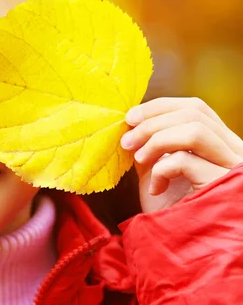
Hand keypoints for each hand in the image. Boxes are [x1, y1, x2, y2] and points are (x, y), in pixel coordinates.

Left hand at [120, 97, 242, 212]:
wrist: (178, 251)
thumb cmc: (170, 210)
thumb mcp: (157, 169)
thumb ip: (151, 144)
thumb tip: (132, 119)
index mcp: (220, 144)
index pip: (196, 107)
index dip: (159, 106)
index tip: (130, 117)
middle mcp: (234, 151)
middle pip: (194, 112)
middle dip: (152, 121)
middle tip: (126, 140)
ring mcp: (232, 168)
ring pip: (194, 130)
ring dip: (156, 139)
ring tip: (138, 159)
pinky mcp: (223, 185)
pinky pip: (187, 161)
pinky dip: (161, 170)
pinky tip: (155, 189)